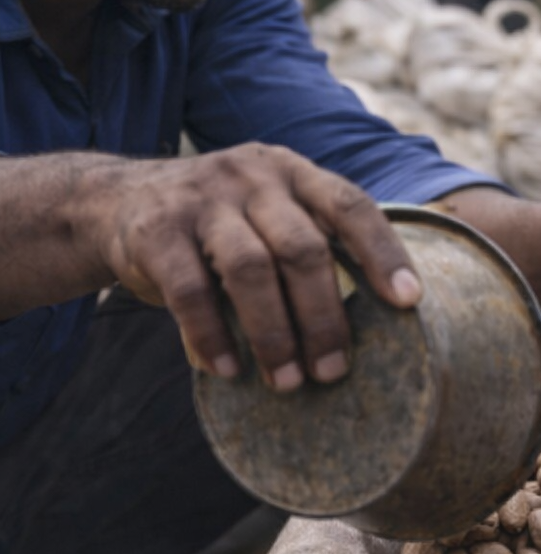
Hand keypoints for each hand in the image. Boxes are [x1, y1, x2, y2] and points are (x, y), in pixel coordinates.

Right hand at [87, 144, 420, 390]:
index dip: (383, 253)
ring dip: (273, 333)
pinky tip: (228, 370)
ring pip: (251, 269)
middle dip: (324, 316)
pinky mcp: (156, 230)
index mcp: (295, 172)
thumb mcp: (272, 214)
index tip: (409, 302)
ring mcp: (203, 198)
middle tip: (334, 371)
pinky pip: (191, 291)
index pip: (351, 206)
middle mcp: (254, 176)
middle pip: (303, 248)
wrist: (118, 201)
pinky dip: (213, 336)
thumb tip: (372, 321)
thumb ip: (312, 246)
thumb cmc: (225, 224)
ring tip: (287, 381)